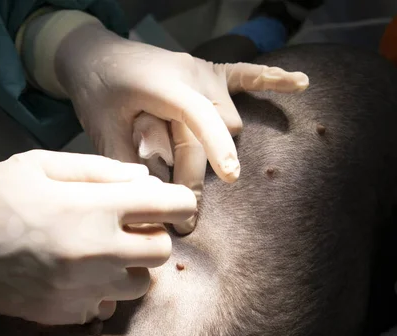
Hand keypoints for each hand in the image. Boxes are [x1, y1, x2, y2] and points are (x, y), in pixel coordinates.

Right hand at [0, 150, 195, 324]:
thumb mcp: (43, 164)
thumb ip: (101, 170)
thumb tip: (144, 179)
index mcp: (92, 208)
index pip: (168, 206)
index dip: (179, 201)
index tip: (171, 201)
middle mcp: (95, 253)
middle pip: (163, 250)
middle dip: (154, 234)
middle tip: (129, 224)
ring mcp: (81, 289)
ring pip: (142, 284)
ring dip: (133, 265)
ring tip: (104, 250)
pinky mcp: (64, 314)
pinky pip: (107, 306)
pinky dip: (103, 291)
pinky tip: (79, 274)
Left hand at [38, 17, 307, 233]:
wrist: (95, 53)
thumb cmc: (96, 89)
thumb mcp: (102, 126)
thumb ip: (128, 159)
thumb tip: (154, 195)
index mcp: (164, 84)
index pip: (198, 116)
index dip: (216, 146)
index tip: (231, 175)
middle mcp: (192, 75)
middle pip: (214, 130)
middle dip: (199, 172)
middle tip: (186, 220)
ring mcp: (203, 72)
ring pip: (229, 119)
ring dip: (215, 146)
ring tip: (186, 175)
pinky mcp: (208, 72)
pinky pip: (247, 74)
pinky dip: (273, 80)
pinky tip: (302, 84)